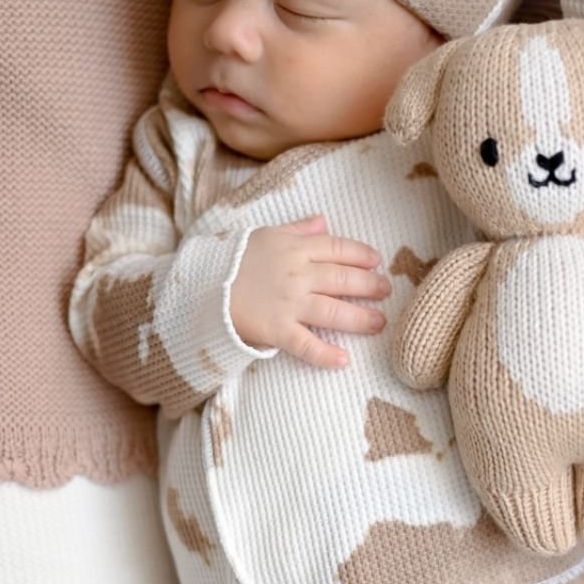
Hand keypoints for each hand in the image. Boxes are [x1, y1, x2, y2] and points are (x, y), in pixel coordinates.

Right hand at [230, 215, 390, 367]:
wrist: (198, 286)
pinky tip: (344, 362)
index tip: (376, 261)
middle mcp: (297, 275)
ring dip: (360, 319)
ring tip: (379, 323)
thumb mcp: (263, 235)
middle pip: (343, 280)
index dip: (361, 255)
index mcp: (294, 249)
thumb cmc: (229, 259)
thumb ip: (296, 229)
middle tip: (386, 291)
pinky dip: (326, 356)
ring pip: (334, 312)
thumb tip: (322, 221)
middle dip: (369, 286)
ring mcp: (288, 304)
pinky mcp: (276, 330)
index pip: (337, 249)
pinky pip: (306, 345)